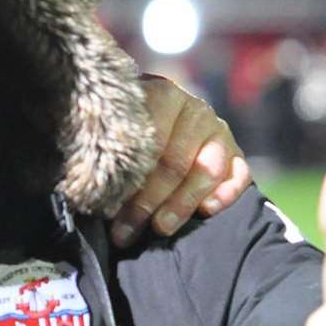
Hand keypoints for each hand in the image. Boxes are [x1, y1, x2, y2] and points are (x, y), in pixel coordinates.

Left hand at [111, 74, 251, 245]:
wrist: (158, 115)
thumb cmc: (126, 127)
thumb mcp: (113, 126)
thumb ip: (107, 144)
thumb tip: (87, 185)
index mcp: (162, 94)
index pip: (149, 141)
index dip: (128, 178)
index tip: (108, 208)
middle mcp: (195, 110)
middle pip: (174, 162)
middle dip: (147, 202)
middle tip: (125, 231)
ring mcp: (219, 131)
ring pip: (206, 171)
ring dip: (181, 204)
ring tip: (159, 229)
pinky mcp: (236, 153)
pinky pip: (239, 175)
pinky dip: (225, 194)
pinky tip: (206, 212)